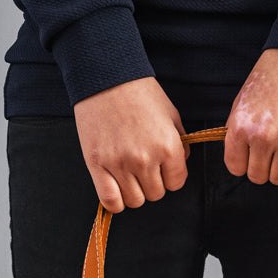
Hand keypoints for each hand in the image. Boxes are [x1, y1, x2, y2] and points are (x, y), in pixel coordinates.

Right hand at [73, 76, 189, 212]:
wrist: (106, 76)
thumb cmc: (139, 92)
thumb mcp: (171, 114)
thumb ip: (180, 144)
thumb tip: (180, 166)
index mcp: (167, 147)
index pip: (176, 183)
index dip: (171, 176)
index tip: (162, 166)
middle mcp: (145, 159)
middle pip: (156, 194)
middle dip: (153, 182)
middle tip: (144, 165)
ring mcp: (120, 164)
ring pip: (135, 201)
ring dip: (134, 191)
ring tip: (129, 174)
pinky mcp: (97, 165)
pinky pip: (111, 201)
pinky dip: (115, 201)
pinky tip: (116, 188)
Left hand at [224, 48, 277, 192]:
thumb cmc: (272, 77)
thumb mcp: (243, 102)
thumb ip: (238, 133)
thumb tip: (239, 160)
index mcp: (242, 126)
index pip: (235, 167)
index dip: (243, 163)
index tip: (250, 154)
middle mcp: (263, 137)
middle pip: (257, 176)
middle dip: (262, 167)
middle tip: (270, 150)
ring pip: (277, 179)